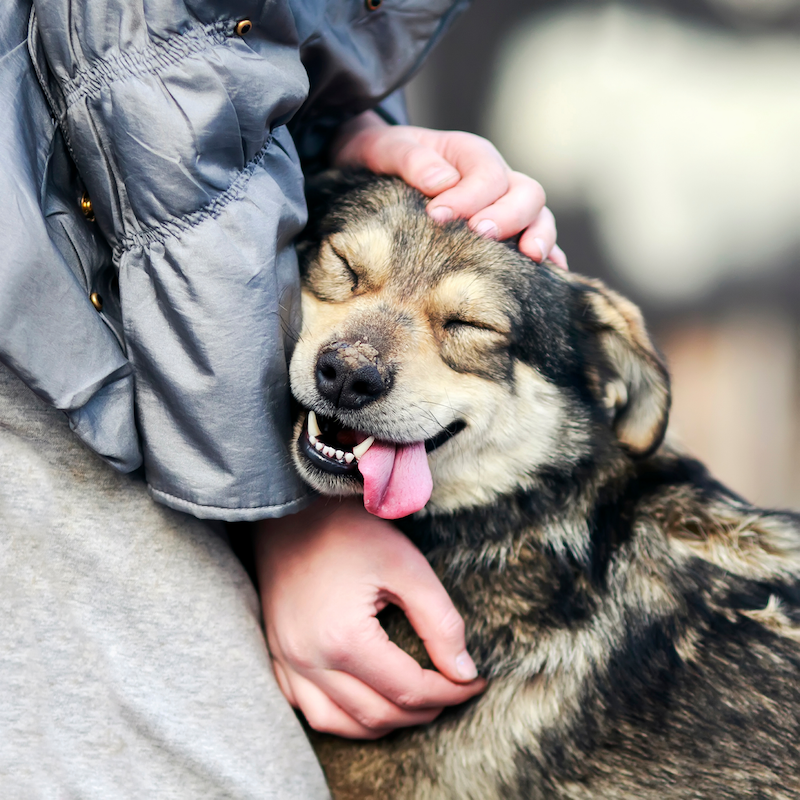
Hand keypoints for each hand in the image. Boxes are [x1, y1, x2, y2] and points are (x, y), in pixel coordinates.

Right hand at [254, 498, 484, 738]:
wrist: (294, 510)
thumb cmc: (351, 531)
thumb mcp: (407, 567)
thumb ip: (441, 622)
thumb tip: (465, 672)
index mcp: (343, 638)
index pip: (409, 690)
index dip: (450, 693)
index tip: (474, 682)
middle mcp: (308, 659)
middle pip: (377, 714)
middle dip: (424, 711)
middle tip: (452, 690)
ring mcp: (287, 660)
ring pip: (338, 723)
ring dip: (383, 723)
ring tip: (415, 703)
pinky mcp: (276, 654)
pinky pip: (307, 708)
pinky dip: (342, 716)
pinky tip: (366, 699)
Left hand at [331, 110, 567, 268]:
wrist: (375, 170)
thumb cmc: (382, 158)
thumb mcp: (385, 148)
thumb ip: (410, 159)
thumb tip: (442, 182)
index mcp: (470, 154)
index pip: (487, 174)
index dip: (468, 197)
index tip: (437, 217)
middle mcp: (496, 179)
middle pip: (526, 193)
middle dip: (507, 216)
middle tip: (479, 234)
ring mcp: (505, 206)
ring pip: (539, 216)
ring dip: (537, 236)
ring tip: (527, 257)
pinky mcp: (505, 233)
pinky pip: (536, 242)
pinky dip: (548, 257)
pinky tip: (547, 275)